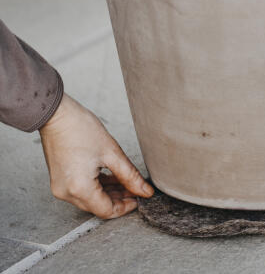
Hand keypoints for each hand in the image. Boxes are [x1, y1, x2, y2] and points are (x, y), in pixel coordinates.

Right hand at [39, 93, 153, 218]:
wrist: (56, 116)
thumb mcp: (111, 152)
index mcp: (80, 189)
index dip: (125, 207)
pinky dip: (96, 187)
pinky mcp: (59, 181)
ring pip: (90, 199)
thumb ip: (130, 175)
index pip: (107, 210)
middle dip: (118, 199)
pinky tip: (110, 178)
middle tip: (135, 189)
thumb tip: (144, 191)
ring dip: (108, 193)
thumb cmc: (80, 128)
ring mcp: (61, 188)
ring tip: (125, 182)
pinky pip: (81, 191)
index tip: (139, 198)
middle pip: (98, 206)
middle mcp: (67, 194)